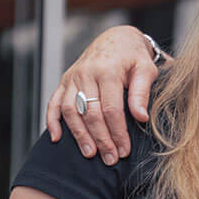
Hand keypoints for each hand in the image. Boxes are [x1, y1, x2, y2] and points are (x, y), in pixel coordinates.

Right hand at [42, 26, 159, 163]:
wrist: (116, 39)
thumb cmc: (134, 57)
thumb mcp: (146, 69)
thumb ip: (142, 92)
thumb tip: (141, 117)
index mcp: (107, 70)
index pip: (111, 109)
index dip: (117, 133)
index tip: (124, 151)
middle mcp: (86, 73)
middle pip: (90, 113)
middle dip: (101, 139)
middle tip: (110, 159)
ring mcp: (73, 77)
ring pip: (71, 111)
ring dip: (79, 135)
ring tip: (90, 154)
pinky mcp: (65, 81)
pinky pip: (54, 102)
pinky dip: (52, 121)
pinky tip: (56, 138)